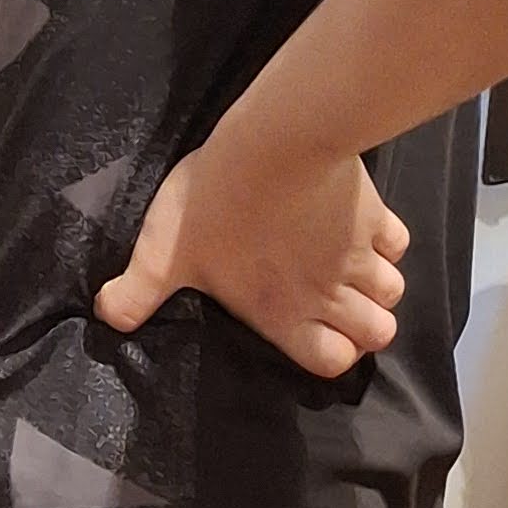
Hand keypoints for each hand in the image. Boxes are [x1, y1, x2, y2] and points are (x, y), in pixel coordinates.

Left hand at [95, 128, 408, 377]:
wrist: (274, 144)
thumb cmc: (215, 204)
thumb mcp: (163, 253)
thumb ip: (138, 291)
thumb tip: (108, 316)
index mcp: (283, 314)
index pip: (332, 362)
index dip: (331, 355)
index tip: (317, 336)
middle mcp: (330, 294)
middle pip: (377, 334)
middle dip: (364, 327)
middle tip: (337, 304)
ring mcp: (359, 256)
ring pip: (394, 292)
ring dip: (378, 288)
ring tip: (350, 271)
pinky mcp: (377, 215)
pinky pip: (399, 244)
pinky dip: (387, 244)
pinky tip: (362, 231)